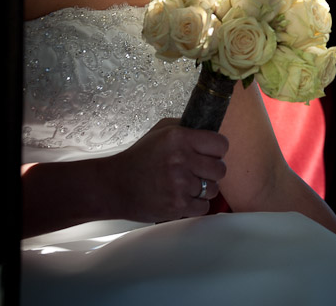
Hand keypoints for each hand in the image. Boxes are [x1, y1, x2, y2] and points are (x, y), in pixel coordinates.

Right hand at [100, 118, 228, 222]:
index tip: (211, 153)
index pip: (220, 144)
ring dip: (204, 188)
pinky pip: (204, 207)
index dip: (218, 149)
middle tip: (200, 170)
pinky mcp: (177, 206)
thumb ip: (186, 128)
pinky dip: (196, 204)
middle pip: (220, 168)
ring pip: (213, 189)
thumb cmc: (139, 157)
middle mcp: (182, 159)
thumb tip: (210, 132)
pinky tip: (184, 197)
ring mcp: (180, 184)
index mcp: (179, 138)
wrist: (115, 186)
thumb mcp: (160, 132)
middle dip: (212, 170)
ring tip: (188, 184)